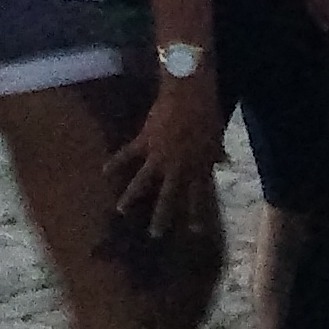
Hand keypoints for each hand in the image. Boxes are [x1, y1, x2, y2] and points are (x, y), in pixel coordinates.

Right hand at [111, 78, 225, 240]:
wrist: (190, 94)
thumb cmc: (207, 113)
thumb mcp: (217, 136)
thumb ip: (217, 152)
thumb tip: (225, 162)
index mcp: (198, 166)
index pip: (198, 196)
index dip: (197, 214)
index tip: (195, 232)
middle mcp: (178, 166)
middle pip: (169, 196)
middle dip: (162, 216)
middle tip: (155, 235)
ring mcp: (159, 156)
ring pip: (143, 182)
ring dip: (131, 197)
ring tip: (121, 210)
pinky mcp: (145, 141)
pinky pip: (127, 155)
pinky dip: (116, 163)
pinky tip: (104, 171)